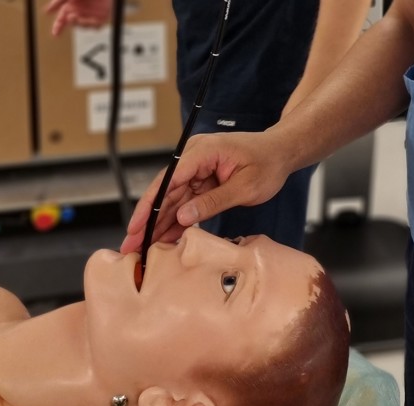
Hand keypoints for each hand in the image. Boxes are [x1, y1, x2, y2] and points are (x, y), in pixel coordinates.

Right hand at [45, 0, 112, 36]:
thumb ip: (58, 2)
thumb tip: (47, 11)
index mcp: (69, 8)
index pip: (61, 21)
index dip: (58, 28)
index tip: (55, 34)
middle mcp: (78, 13)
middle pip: (72, 24)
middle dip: (71, 22)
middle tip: (70, 17)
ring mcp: (89, 17)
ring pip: (83, 26)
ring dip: (80, 23)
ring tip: (77, 16)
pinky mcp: (101, 19)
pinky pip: (96, 26)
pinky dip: (92, 24)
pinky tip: (91, 19)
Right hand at [120, 131, 294, 253]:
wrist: (281, 151)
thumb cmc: (268, 163)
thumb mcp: (244, 188)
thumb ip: (213, 202)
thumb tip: (184, 217)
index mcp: (202, 152)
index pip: (168, 180)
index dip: (150, 206)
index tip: (136, 227)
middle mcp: (194, 157)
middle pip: (165, 192)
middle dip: (148, 220)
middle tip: (132, 245)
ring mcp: (197, 168)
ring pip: (173, 199)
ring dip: (160, 223)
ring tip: (144, 247)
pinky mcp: (202, 178)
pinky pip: (186, 201)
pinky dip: (178, 220)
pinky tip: (166, 238)